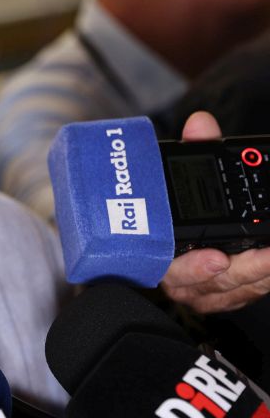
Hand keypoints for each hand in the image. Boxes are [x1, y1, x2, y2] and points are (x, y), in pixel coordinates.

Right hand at [161, 111, 269, 312]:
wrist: (169, 233)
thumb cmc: (166, 209)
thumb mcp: (180, 175)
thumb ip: (195, 149)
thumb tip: (201, 124)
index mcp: (158, 252)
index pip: (170, 267)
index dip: (193, 268)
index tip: (215, 259)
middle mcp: (179, 277)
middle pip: (211, 283)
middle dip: (243, 270)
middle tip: (268, 255)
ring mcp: (205, 289)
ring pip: (234, 289)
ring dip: (260, 274)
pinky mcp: (228, 292)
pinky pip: (248, 291)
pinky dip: (264, 278)